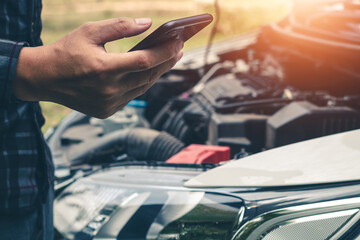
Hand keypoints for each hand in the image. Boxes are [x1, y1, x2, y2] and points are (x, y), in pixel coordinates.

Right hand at [14, 17, 182, 117]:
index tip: (178, 41)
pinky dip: (143, 83)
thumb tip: (147, 24)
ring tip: (168, 58)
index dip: (165, 51)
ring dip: (157, 73)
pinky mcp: (108, 112)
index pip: (145, 61)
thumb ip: (120, 27)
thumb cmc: (66, 52)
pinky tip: (149, 72)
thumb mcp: (90, 31)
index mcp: (103, 69)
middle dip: (167, 61)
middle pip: (149, 76)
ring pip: (143, 88)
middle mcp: (108, 90)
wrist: (45, 78)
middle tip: (178, 49)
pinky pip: (133, 96)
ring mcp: (109, 104)